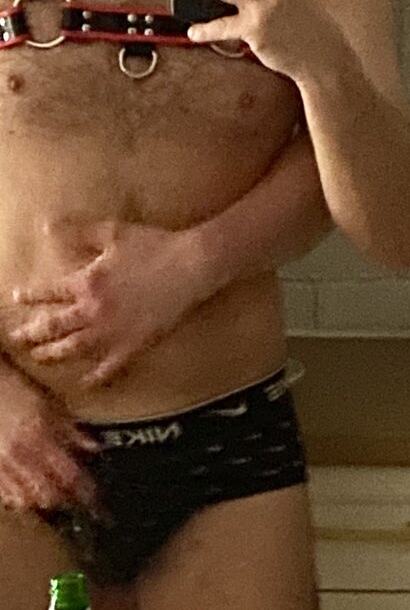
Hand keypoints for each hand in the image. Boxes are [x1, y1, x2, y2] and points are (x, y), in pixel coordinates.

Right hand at [0, 360, 97, 510]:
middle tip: (73, 495)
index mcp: (40, 435)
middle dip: (64, 499)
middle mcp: (20, 453)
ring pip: (26, 499)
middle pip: (48, 493)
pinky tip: (26, 492)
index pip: (69, 474)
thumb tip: (94, 446)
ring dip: (42, 500)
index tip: (94, 498)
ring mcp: (1, 463)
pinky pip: (5, 495)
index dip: (84, 490)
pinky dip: (18, 499)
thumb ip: (71, 429)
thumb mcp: (50, 404)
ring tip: (51, 494)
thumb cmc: (16, 389)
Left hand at [9, 223, 204, 387]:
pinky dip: (96, 377)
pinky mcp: (135, 344)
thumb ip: (78, 231)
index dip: (30, 295)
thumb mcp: (112, 232)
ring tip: (40, 357)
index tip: (17, 297)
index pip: (49, 292)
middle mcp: (94, 311)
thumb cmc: (153, 245)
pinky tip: (85, 382)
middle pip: (54, 326)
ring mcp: (114, 331)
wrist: (191, 266)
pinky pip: (110, 366)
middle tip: (16, 338)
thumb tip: (46, 226)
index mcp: (87, 282)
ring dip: (54, 354)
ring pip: (75, 349)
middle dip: (32, 333)